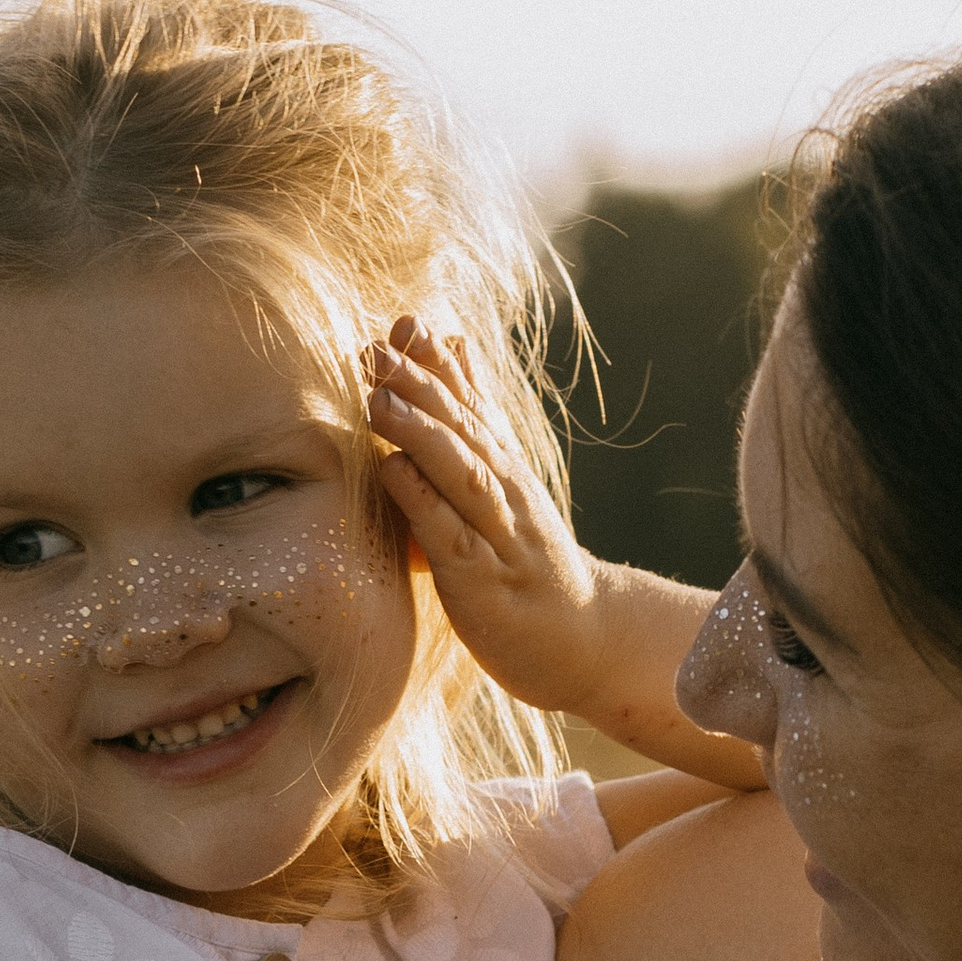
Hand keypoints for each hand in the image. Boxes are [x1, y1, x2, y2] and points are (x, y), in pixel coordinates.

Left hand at [367, 316, 613, 712]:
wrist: (585, 637)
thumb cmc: (529, 560)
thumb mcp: (505, 479)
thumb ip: (476, 416)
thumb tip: (453, 344)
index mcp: (504, 466)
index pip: (470, 403)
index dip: (437, 363)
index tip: (402, 322)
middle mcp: (505, 490)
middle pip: (461, 428)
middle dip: (418, 386)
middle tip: (375, 349)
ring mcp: (497, 535)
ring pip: (460, 473)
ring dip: (421, 433)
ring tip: (380, 398)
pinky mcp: (483, 582)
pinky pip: (451, 536)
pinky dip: (424, 501)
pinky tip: (394, 472)